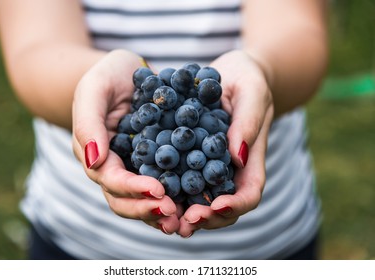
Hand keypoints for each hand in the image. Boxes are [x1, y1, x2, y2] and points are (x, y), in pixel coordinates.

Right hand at [72, 49, 179, 233]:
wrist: (127, 72)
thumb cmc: (107, 77)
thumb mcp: (94, 89)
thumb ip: (88, 123)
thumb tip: (93, 163)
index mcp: (97, 154)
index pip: (111, 180)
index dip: (133, 189)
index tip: (158, 191)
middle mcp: (115, 167)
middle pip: (125, 199)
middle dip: (147, 209)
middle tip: (173, 214)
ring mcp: (135, 167)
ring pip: (143, 199)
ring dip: (161, 212)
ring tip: (183, 219)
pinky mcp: (156, 162)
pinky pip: (165, 182)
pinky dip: (176, 196)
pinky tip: (194, 201)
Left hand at [177, 50, 274, 236]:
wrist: (228, 73)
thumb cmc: (246, 79)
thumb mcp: (251, 90)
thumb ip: (248, 121)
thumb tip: (238, 157)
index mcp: (250, 158)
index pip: (249, 193)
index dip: (234, 205)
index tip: (214, 207)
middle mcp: (230, 170)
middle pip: (223, 207)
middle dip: (205, 218)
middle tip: (182, 221)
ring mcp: (209, 166)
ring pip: (200, 200)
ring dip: (183, 212)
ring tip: (163, 215)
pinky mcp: (189, 157)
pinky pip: (180, 178)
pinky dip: (169, 189)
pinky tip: (150, 190)